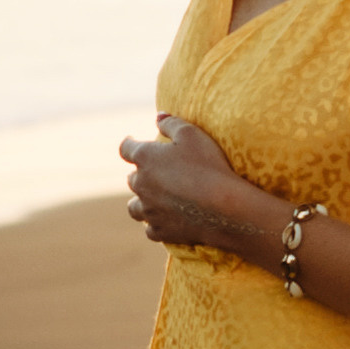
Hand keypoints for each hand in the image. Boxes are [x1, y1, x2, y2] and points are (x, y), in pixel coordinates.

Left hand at [119, 114, 251, 250]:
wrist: (223, 208)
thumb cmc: (208, 165)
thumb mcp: (192, 134)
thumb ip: (171, 122)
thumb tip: (158, 117)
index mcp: (145, 158)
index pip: (126, 148)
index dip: (129, 143)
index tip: (131, 141)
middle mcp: (141, 185)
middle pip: (132, 179)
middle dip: (141, 174)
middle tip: (155, 172)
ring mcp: (149, 210)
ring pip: (135, 207)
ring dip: (141, 202)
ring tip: (152, 200)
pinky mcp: (160, 231)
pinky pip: (150, 228)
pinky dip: (155, 224)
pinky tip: (163, 221)